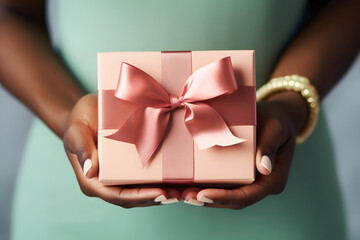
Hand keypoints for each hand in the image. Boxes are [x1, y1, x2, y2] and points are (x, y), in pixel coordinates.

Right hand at [63, 94, 180, 207]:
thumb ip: (82, 148)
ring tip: (183, 190)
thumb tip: (90, 171)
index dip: (139, 196)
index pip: (116, 195)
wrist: (88, 109)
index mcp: (92, 180)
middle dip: (156, 198)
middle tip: (178, 194)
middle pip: (133, 198)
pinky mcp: (129, 166)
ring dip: (162, 193)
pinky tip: (178, 177)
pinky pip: (146, 176)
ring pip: (141, 190)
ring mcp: (119, 175)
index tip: (160, 192)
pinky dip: (161, 180)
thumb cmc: (79, 119)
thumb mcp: (77, 129)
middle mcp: (106, 182)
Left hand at [182, 91, 307, 208]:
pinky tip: (188, 184)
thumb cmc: (277, 120)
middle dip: (209, 200)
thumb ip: (269, 147)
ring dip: (204, 196)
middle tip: (186, 196)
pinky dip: (206, 185)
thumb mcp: (276, 129)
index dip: (225, 197)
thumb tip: (264, 169)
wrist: (276, 116)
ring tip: (183, 193)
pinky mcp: (239, 175)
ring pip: (226, 195)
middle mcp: (261, 186)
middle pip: (233, 200)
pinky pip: (222, 184)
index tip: (203, 194)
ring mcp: (249, 182)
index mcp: (273, 180)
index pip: (247, 195)